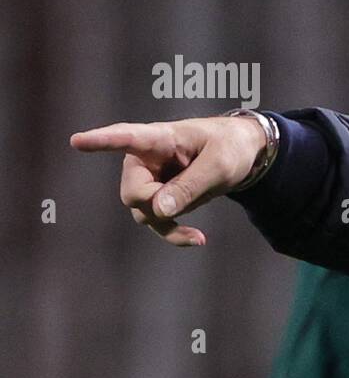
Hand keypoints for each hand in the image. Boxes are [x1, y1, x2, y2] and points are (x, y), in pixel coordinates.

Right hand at [69, 115, 267, 245]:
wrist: (243, 152)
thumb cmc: (229, 147)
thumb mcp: (220, 165)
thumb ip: (190, 186)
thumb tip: (158, 211)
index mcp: (159, 138)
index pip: (126, 138)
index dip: (102, 141)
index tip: (77, 141)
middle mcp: (144, 158)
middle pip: (133, 192)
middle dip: (157, 204)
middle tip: (192, 196)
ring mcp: (149, 179)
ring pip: (141, 211)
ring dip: (168, 221)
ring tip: (201, 216)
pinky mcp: (158, 197)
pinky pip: (155, 222)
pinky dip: (174, 233)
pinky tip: (198, 239)